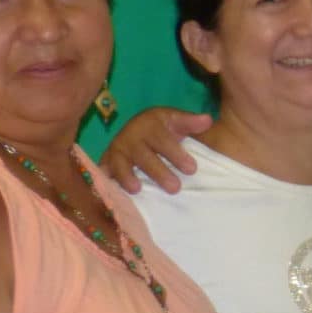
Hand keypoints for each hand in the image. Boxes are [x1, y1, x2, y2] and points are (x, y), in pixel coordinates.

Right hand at [97, 107, 211, 193]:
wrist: (139, 131)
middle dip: (158, 172)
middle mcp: (131, 135)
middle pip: (143, 155)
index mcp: (151, 124)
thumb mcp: (177, 122)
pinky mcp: (107, 162)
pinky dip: (106, 181)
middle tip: (175, 188)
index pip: (163, 139)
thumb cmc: (165, 130)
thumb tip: (206, 120)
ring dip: (127, 176)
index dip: (176, 154)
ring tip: (136, 189)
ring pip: (121, 164)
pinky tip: (111, 192)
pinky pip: (105, 172)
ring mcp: (117, 150)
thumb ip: (191, 123)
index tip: (192, 169)